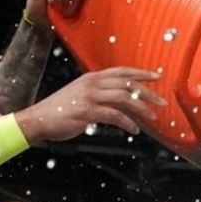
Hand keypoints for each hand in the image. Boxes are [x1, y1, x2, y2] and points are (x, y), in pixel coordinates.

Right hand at [14, 68, 166, 144]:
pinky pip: (115, 116)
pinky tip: (134, 129)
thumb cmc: (60, 109)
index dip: (141, 73)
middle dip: (148, 93)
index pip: (122, 71)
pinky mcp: (87, 111)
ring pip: (124, 98)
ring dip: (141, 108)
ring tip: (152, 118)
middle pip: (127, 84)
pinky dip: (128, 123)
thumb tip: (123, 99)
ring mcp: (90, 96)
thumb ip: (100, 93)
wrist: (38, 119)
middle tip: (162, 103)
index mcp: (92, 77)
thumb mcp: (81, 94)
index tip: (157, 76)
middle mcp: (93, 83)